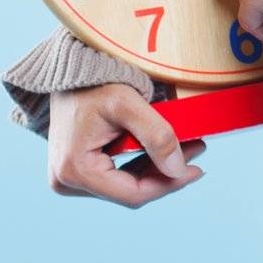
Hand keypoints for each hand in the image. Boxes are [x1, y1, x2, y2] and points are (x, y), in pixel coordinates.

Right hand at [47, 84, 206, 207]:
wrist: (71, 68)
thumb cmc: (96, 81)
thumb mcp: (129, 104)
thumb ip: (156, 136)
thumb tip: (178, 170)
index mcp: (75, 171)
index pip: (132, 194)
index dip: (168, 184)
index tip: (197, 170)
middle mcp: (66, 181)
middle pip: (128, 192)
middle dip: (165, 175)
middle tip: (197, 154)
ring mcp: (68, 177)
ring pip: (123, 185)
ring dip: (155, 169)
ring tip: (187, 150)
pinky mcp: (75, 169)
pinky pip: (114, 175)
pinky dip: (140, 164)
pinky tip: (163, 152)